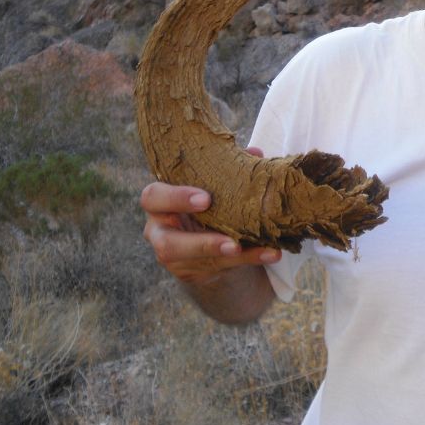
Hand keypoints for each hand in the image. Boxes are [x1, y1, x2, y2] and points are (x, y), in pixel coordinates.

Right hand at [140, 147, 280, 285]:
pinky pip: (220, 267)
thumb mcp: (211, 185)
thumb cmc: (206, 200)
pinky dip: (249, 258)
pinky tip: (271, 253)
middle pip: (167, 243)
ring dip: (224, 255)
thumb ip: (226, 169)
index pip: (153, 198)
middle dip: (200, 243)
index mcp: (160, 202)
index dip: (176, 198)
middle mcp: (160, 231)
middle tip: (231, 241)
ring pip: (193, 262)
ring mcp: (174, 256)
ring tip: (247, 250)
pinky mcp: (192, 271)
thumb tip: (253, 153)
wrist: (204, 236)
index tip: (206, 198)